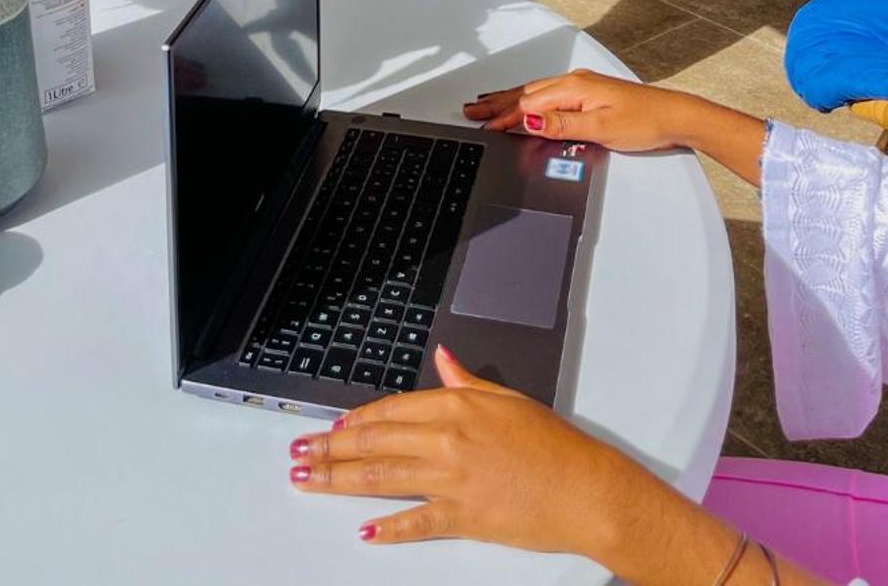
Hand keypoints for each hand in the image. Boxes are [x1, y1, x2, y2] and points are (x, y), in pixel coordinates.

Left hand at [288, 345, 622, 555]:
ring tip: (310, 480)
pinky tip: (365, 529)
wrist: (586, 490)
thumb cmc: (555, 446)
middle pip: (376, 441)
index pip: (392, 409)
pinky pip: (416, 522)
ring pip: (383, 476)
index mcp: (458, 405)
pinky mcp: (463, 517)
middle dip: (332, 448)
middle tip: (301, 453)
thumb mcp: (509, 400)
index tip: (332, 426)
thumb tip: (444, 358)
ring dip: (340, 479)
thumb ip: (467, 381)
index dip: (356, 419)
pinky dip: (388, 527)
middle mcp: (448, 440)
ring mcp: (453, 480)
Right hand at [464, 68, 689, 153]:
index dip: (504, 117)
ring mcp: (581, 87)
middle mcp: (574, 82)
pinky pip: (547, 94)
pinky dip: (527, 98)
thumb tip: (528, 118)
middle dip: (497, 103)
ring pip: (535, 92)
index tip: (484, 127)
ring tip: (487, 104)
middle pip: (526, 93)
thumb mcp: (599, 127)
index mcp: (573, 88)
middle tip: (471, 111)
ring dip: (509, 99)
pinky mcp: (587, 94)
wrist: (674, 116)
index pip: (528, 104)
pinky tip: (524, 103)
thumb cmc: (644, 121)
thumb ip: (561, 124)